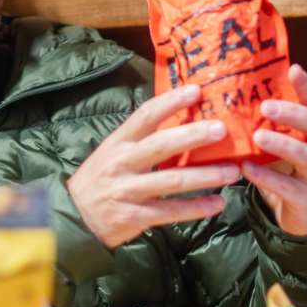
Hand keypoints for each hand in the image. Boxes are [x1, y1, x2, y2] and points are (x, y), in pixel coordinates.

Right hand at [67, 86, 242, 248]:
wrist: (73, 216)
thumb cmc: (101, 177)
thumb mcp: (113, 151)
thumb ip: (143, 137)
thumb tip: (184, 116)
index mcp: (119, 142)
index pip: (146, 116)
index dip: (171, 101)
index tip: (197, 91)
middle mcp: (123, 163)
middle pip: (162, 145)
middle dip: (194, 136)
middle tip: (222, 130)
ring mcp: (129, 191)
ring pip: (173, 180)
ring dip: (206, 176)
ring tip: (232, 172)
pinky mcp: (135, 216)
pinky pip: (171, 211)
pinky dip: (196, 208)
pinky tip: (218, 203)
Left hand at [243, 65, 306, 237]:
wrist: (297, 215)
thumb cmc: (279, 172)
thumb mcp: (271, 147)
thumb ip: (257, 127)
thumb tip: (219, 100)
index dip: (305, 87)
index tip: (294, 68)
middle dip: (294, 114)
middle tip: (267, 107)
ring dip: (283, 144)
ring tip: (258, 136)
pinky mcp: (305, 198)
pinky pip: (289, 187)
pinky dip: (267, 177)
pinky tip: (247, 170)